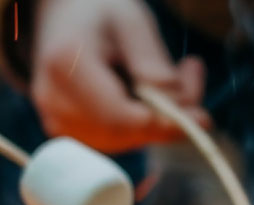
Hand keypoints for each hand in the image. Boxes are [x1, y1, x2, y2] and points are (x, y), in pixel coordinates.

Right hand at [30, 0, 205, 153]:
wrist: (62, 18)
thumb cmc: (99, 12)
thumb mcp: (131, 20)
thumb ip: (151, 61)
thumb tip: (176, 105)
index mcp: (65, 64)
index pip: (116, 116)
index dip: (158, 122)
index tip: (199, 114)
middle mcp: (55, 101)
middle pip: (121, 134)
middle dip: (167, 120)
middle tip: (194, 79)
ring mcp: (57, 122)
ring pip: (122, 143)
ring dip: (159, 122)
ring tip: (179, 77)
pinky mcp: (68, 133)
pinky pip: (115, 141)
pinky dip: (143, 125)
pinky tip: (153, 95)